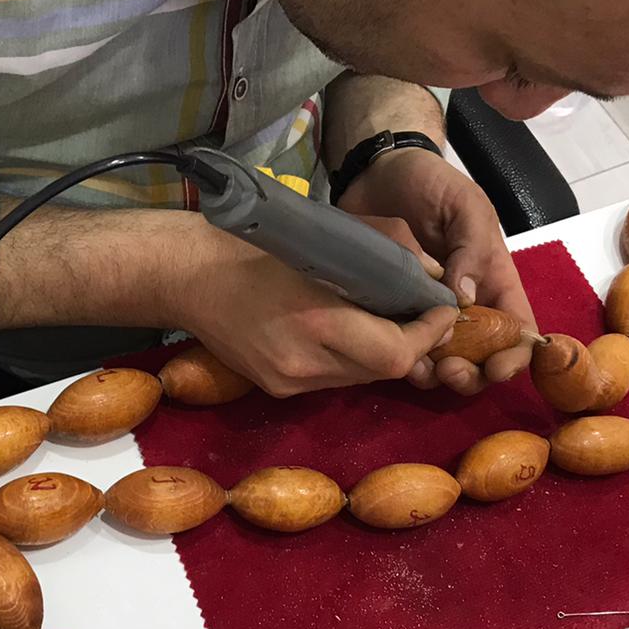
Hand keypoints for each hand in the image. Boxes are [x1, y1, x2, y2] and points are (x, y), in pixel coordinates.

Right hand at [171, 227, 459, 397]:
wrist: (186, 274)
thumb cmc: (255, 244)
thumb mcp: (324, 239)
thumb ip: (383, 257)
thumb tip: (430, 276)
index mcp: (317, 322)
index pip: (398, 352)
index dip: (429, 334)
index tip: (442, 310)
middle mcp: (305, 363)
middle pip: (384, 370)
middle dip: (412, 344)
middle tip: (422, 315)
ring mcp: (288, 381)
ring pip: (360, 378)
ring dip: (383, 353)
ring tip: (387, 320)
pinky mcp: (276, 388)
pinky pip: (332, 379)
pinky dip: (350, 358)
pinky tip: (344, 332)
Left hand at [337, 148, 537, 393]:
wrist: (376, 171)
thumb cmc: (431, 182)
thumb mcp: (464, 206)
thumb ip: (471, 249)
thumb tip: (467, 300)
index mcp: (493, 278)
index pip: (518, 328)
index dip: (515, 355)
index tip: (497, 369)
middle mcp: (466, 302)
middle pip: (482, 356)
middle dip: (474, 374)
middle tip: (452, 370)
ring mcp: (428, 309)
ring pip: (443, 360)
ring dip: (438, 375)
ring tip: (422, 367)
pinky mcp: (393, 311)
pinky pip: (404, 346)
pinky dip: (404, 360)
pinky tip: (396, 357)